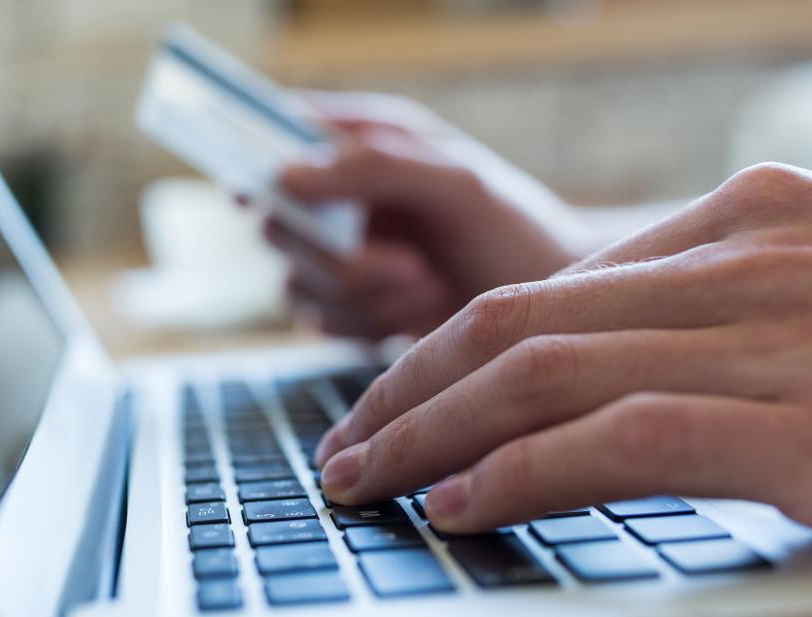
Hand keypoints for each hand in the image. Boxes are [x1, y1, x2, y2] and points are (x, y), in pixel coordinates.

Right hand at [264, 91, 576, 338]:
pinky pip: (320, 322)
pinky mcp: (347, 306)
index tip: (277, 198)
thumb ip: (376, 168)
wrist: (549, 311)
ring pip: (296, 283)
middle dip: (341, 259)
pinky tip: (419, 312)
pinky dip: (367, 324)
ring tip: (430, 287)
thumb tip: (288, 176)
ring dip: (364, 297)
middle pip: (278, 224)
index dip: (262, 164)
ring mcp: (339, 253)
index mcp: (363, 140)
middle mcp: (341, 195)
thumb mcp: (457, 184)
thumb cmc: (515, 230)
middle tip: (412, 267)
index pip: (280, 135)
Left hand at [315, 163, 811, 543]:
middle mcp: (748, 262)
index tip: (404, 397)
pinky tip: (464, 503)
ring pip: (548, 373)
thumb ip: (733, 303)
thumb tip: (614, 358)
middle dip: (410, 386)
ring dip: (432, 430)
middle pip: (521, 319)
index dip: (456, 349)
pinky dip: (526, 471)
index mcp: (750, 218)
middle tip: (347, 441)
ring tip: (365, 477)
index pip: (556, 285)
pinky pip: (629, 439)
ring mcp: (785, 340)